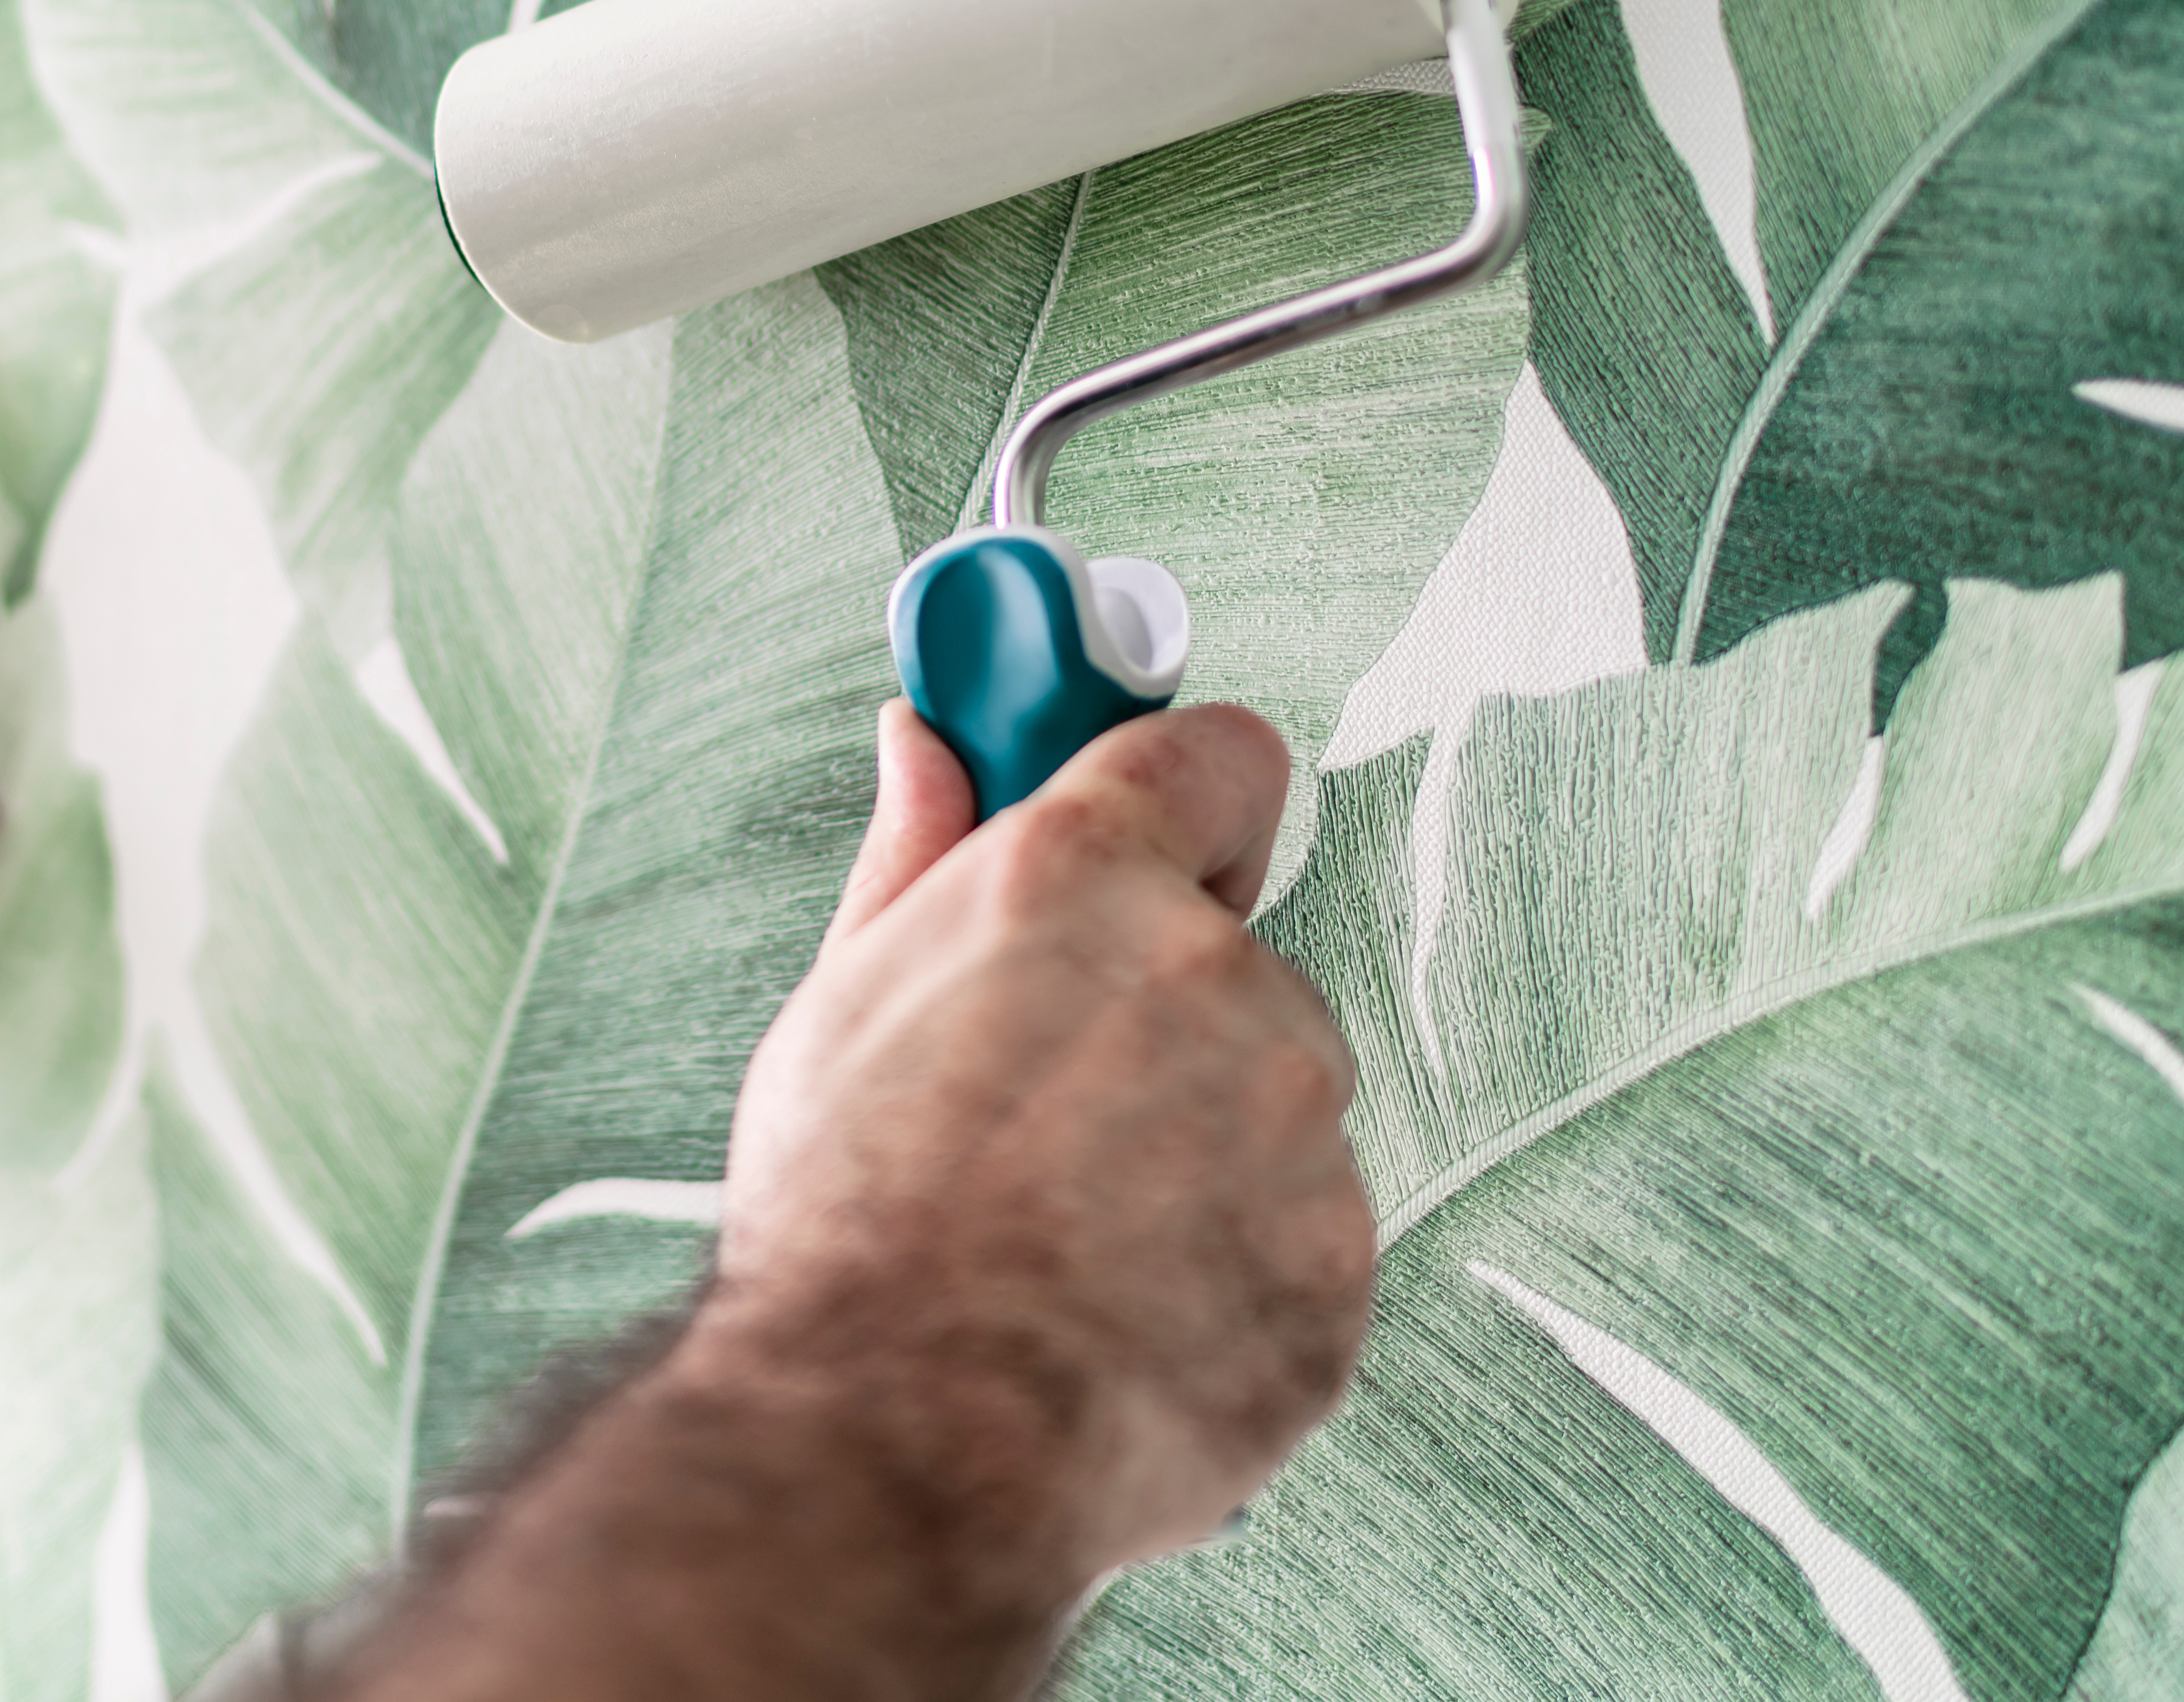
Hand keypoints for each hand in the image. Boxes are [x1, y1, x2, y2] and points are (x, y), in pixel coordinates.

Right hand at [709, 702, 1375, 1589]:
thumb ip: (917, 854)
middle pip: (1239, 964)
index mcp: (1084, 879)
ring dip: (1206, 1160)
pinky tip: (1130, 1322)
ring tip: (1077, 1246)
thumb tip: (927, 741)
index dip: (1193, 803)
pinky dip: (1238, 1279)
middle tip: (1053, 1121)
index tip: (1172, 843)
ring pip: (1276, 1109)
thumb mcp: (843, 1004)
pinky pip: (1303, 1242)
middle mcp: (1212, 973)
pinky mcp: (1340, 1260)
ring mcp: (1293, 1120)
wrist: (890, 1441)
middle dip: (1169, 1025)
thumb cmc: (848, 1229)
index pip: (1218, 758)